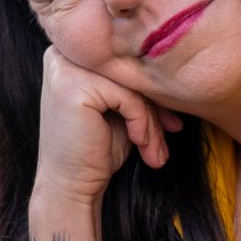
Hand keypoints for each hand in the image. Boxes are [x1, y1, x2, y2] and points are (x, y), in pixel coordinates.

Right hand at [33, 46, 187, 208]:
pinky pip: (128, 97)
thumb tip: (175, 73)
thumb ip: (136, 86)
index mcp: (73, 53)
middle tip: (172, 132)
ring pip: (131, 85)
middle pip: (129, 72)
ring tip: (156, 150)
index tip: (172, 121)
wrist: (70, 187)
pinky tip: (140, 144)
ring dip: (152, 121)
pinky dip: (142, 123)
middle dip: (156, 106)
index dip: (152, 91)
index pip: (126, 65)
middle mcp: (64, 54)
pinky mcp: (73, 85)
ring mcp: (66, 68)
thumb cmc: (95, 151)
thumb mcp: (121, 112)